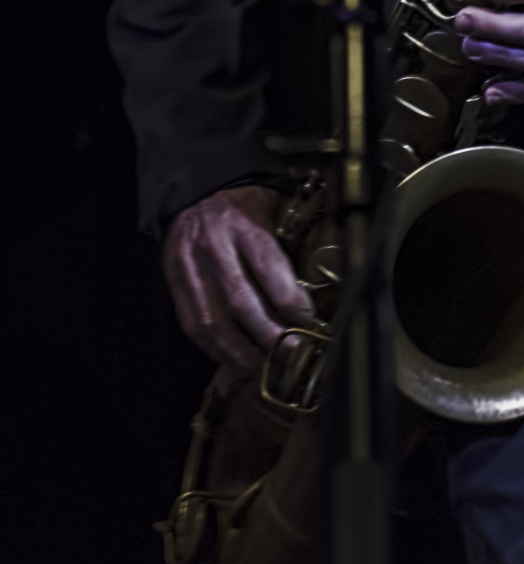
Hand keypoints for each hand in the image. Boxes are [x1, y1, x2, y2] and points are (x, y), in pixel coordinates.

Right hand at [162, 184, 313, 376]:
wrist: (198, 194)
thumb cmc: (245, 207)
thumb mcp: (273, 212)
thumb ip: (287, 250)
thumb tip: (310, 300)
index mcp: (244, 224)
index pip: (269, 267)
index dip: (290, 301)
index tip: (308, 323)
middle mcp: (213, 246)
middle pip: (241, 300)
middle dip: (267, 336)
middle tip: (289, 356)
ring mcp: (188, 266)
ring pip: (212, 320)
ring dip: (238, 352)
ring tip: (261, 369)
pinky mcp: (173, 283)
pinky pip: (193, 324)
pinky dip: (213, 348)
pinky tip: (232, 360)